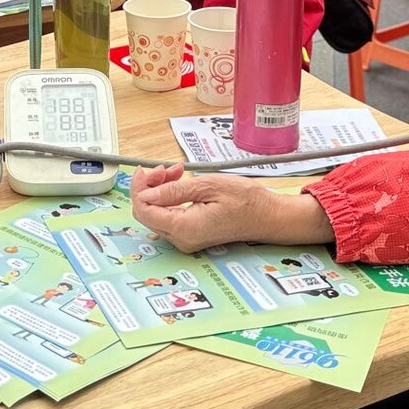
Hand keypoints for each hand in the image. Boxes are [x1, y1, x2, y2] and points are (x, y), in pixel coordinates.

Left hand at [131, 165, 330, 253]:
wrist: (268, 216)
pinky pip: (169, 216)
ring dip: (160, 189)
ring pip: (156, 213)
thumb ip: (173, 191)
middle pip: (147, 212)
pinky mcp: (190, 235)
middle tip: (167, 168)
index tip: (148, 170)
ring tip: (177, 171)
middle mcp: (182, 239)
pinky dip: (169, 197)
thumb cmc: (245, 200)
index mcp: (184, 228)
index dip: (141, 188)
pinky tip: (180, 182)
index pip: (144, 210)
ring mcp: (186, 240)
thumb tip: (145, 193)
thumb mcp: (207, 186)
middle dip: (150, 186)